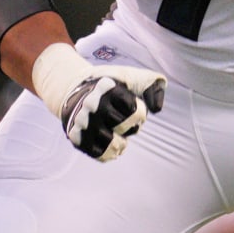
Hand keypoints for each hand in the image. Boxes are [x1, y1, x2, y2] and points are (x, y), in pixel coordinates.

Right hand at [30, 43, 164, 162]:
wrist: (76, 89)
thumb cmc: (112, 86)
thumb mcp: (134, 78)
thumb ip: (154, 86)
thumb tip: (156, 108)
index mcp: (107, 87)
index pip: (135, 110)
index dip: (139, 112)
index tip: (132, 107)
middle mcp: (93, 104)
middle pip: (124, 126)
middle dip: (131, 127)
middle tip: (126, 122)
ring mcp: (83, 121)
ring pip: (113, 144)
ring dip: (121, 143)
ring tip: (120, 138)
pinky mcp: (76, 136)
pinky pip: (100, 154)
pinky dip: (109, 153)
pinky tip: (111, 146)